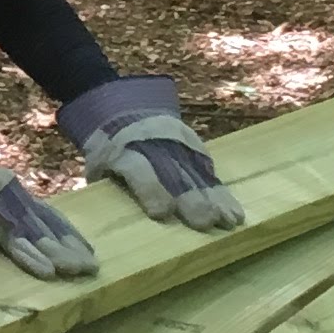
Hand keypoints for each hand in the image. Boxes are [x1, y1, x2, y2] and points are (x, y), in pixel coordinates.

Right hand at [0, 127, 99, 279]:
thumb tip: (20, 253)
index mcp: (2, 192)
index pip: (43, 214)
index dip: (65, 235)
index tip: (87, 256)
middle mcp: (2, 187)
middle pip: (44, 219)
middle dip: (67, 246)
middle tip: (90, 270)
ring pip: (30, 227)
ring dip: (53, 253)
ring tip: (73, 273)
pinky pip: (7, 232)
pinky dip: (26, 252)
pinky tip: (44, 270)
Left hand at [60, 76, 244, 230]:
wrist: (126, 109)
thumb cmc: (109, 149)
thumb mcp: (98, 164)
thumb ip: (109, 185)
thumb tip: (113, 215)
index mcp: (126, 152)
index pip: (140, 170)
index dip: (151, 191)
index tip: (162, 213)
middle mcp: (156, 147)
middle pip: (176, 174)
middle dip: (191, 198)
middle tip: (206, 222)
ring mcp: (178, 144)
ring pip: (198, 173)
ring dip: (215, 198)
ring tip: (230, 220)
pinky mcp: (194, 145)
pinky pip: (209, 170)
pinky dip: (222, 192)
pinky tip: (234, 211)